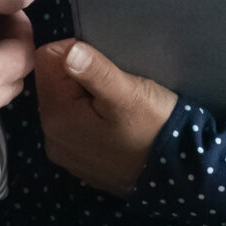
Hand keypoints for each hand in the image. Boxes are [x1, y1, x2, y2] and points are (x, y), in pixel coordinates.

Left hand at [33, 40, 175, 196]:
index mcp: (55, 116)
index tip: (103, 62)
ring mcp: (64, 152)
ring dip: (84, 94)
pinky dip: (89, 114)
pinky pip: (74, 123)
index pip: (47, 59)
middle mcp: (50, 136)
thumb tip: (67, 51)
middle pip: (53, 81)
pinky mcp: (79, 161)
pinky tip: (113, 121)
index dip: (74, 51)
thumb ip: (95, 71)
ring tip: (115, 103)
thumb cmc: (153, 127)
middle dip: (78, 75)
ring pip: (64, 101)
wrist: (179, 173)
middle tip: (113, 84)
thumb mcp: (128, 93)